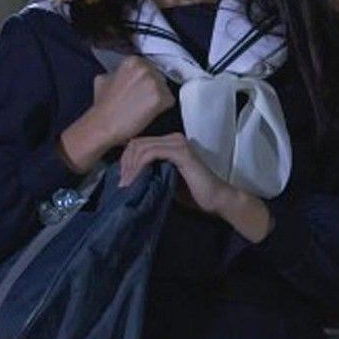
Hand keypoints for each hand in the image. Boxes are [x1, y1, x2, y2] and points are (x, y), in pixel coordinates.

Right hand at [61, 57, 171, 168]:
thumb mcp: (103, 79)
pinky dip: (162, 109)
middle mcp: (145, 68)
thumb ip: (117, 72)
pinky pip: (170, 101)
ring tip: (143, 108)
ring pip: (166, 89)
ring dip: (158, 99)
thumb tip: (123, 74)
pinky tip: (148, 113)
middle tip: (141, 101)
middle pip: (160, 77)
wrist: (102, 125)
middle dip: (153, 89)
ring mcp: (154, 82)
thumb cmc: (102, 107)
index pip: (150, 68)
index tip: (140, 91)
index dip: (146, 81)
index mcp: (132, 61)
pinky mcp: (161, 98)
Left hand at [119, 133, 272, 241]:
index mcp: (169, 143)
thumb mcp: (165, 180)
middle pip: (136, 143)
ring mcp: (177, 143)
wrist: (216, 200)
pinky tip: (136, 179)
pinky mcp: (181, 152)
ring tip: (127, 184)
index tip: (122, 180)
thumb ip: (150, 172)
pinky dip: (139, 166)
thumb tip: (125, 176)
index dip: (125, 160)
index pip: (138, 144)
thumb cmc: (193, 194)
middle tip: (122, 184)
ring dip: (130, 166)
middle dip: (124, 163)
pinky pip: (151, 153)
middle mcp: (173, 138)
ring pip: (141, 147)